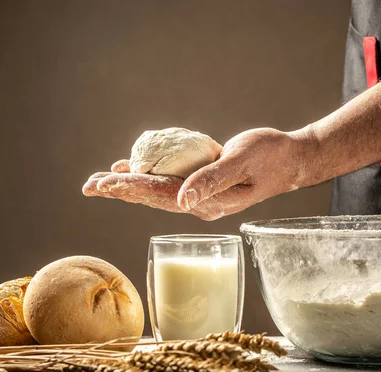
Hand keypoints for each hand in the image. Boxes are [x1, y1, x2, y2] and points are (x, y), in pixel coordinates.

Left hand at [83, 128, 307, 219]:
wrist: (292, 160)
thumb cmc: (272, 157)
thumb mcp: (242, 163)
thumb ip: (212, 180)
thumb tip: (181, 200)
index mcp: (208, 202)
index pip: (159, 196)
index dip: (130, 188)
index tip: (102, 184)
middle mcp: (200, 204)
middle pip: (151, 198)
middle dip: (119, 192)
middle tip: (88, 185)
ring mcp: (201, 197)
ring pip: (157, 192)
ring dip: (129, 186)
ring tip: (101, 181)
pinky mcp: (203, 185)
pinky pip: (170, 182)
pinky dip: (149, 175)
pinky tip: (132, 169)